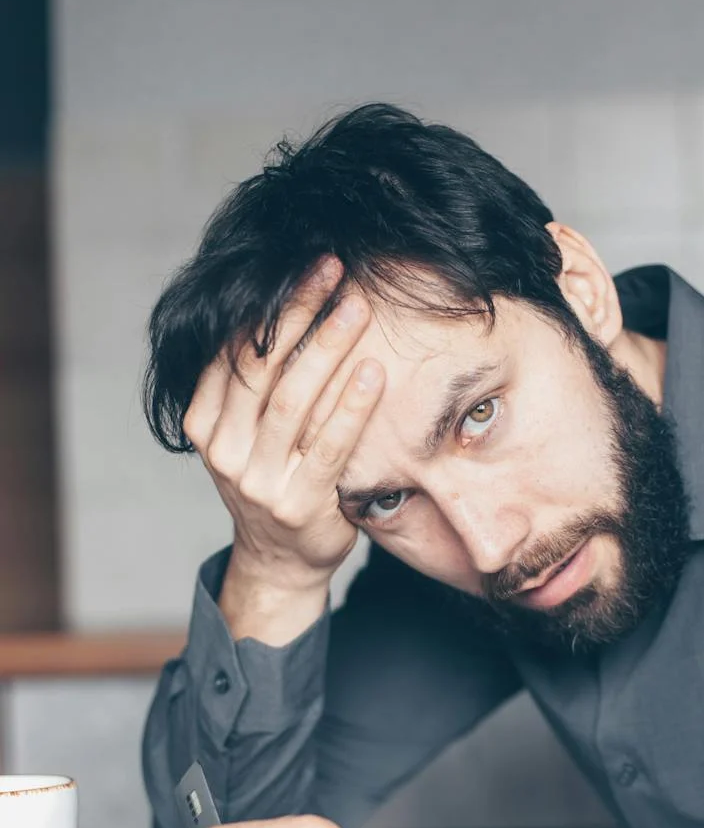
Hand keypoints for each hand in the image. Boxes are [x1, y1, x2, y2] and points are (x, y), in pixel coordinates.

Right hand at [183, 258, 383, 640]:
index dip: (266, 305)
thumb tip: (283, 304)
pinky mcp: (299, 503)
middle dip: (297, 312)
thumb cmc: (272, 480)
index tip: (302, 267)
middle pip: (260, 367)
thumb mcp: (244, 434)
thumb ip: (250, 387)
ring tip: (356, 307)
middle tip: (332, 270)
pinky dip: (352, 405)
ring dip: (327, 347)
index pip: (231, 351)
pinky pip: (329, 445)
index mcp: (204, 423)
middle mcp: (223, 451)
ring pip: (293, 400)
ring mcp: (258, 480)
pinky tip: (373, 371)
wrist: (281, 560)